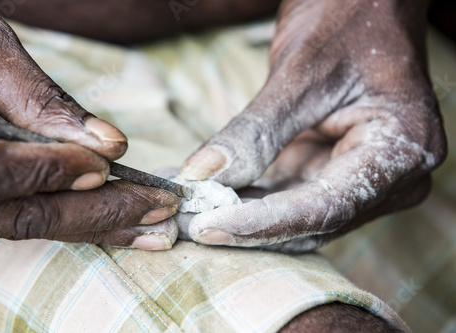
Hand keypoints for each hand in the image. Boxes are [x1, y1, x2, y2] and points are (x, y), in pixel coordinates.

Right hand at [0, 0, 178, 248]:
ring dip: (93, 227)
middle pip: (21, 215)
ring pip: (22, 225)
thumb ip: (33, 96)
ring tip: (150, 229)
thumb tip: (106, 143)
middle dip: (98, 214)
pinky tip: (108, 218)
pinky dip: (68, 218)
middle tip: (161, 210)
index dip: (57, 170)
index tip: (115, 164)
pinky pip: (15, 217)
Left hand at [180, 0, 446, 251]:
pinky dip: (247, 198)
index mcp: (402, 150)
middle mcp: (388, 177)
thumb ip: (257, 130)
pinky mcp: (330, 170)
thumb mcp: (301, 72)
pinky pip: (287, 196)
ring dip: (241, 215)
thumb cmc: (348, 19)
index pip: (328, 206)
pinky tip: (207, 193)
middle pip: (310, 221)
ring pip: (294, 217)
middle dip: (246, 226)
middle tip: (187, 223)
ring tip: (187, 211)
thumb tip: (204, 176)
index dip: (264, 222)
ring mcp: (360, 177)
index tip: (210, 225)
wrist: (365, 2)